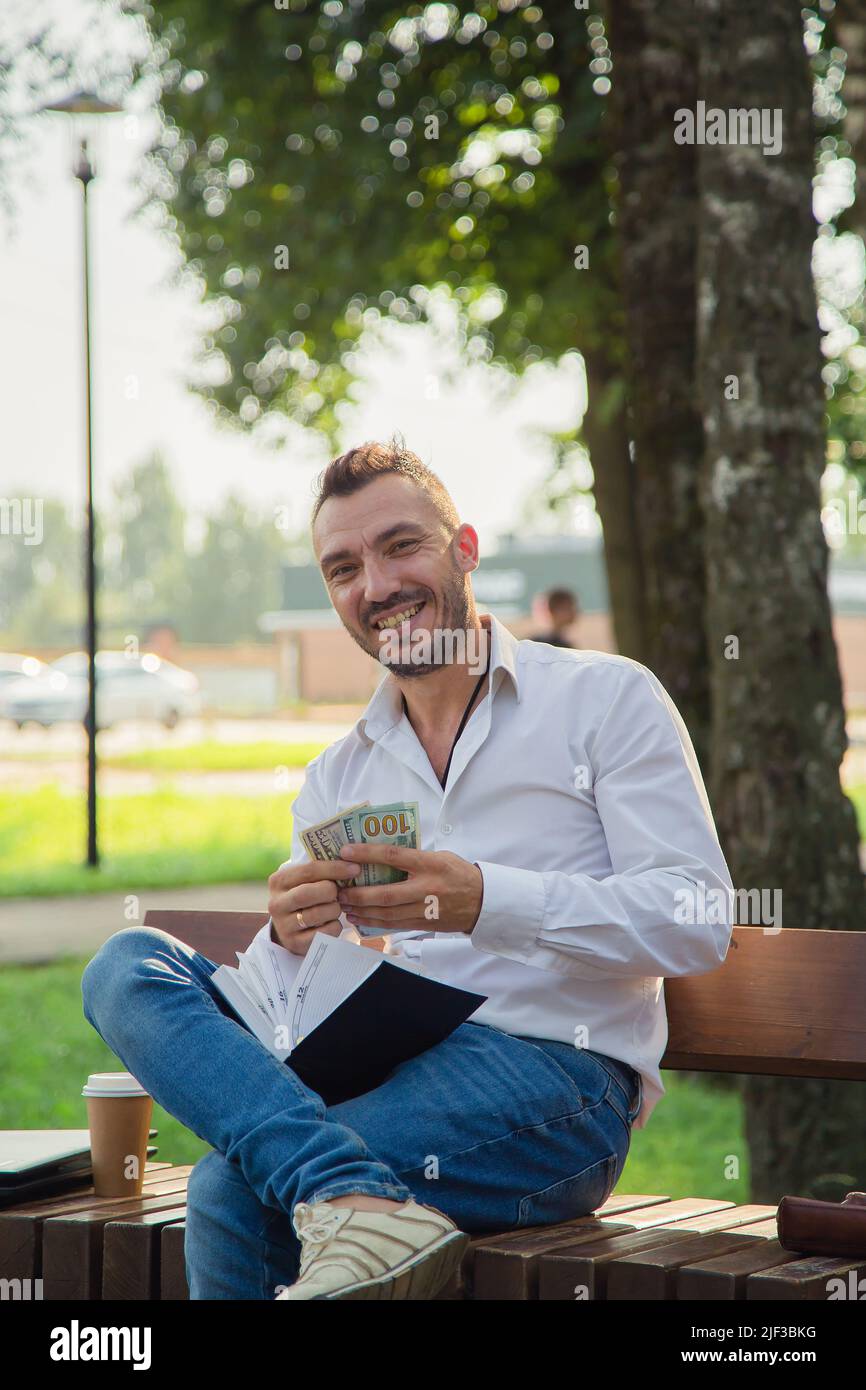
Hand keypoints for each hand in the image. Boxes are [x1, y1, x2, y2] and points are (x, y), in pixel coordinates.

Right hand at [267, 859, 361, 954]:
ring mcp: (284, 926)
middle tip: (340, 892)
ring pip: (318, 914)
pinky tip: (331, 922)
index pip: (308, 870)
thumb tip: (351, 861)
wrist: (290, 929)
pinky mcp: (295, 943)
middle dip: (332, 891)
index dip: (334, 868)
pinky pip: (324, 932)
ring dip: (334, 909)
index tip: (355, 868)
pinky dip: (335, 926)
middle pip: (309, 893)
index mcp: (278, 881)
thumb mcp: (303, 881)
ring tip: (335, 907)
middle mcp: (277, 903)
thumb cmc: (304, 898)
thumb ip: (320, 871)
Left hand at [336, 844, 483, 935]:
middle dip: (359, 894)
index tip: (346, 852)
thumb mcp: (440, 856)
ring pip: (387, 914)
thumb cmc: (459, 873)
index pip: (394, 857)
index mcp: (431, 865)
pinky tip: (359, 919)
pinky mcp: (424, 924)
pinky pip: (394, 925)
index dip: (367, 854)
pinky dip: (374, 922)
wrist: (483, 902)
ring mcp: (425, 909)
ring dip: (362, 911)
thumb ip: (414, 857)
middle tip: (339, 890)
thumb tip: (381, 856)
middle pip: (386, 894)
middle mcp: (427, 888)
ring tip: (344, 906)